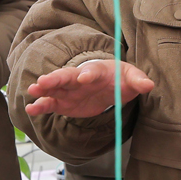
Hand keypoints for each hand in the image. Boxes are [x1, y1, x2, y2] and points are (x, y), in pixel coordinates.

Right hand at [24, 59, 154, 118]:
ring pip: (54, 89)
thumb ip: (139, 81)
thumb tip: (149, 85)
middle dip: (55, 79)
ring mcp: (69, 90)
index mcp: (97, 70)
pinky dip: (42, 106)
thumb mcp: (131, 78)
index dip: (88, 74)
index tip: (83, 78)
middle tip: (43, 82)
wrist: (110, 85)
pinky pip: (51, 104)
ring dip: (43, 90)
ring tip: (32, 92)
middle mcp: (79, 78)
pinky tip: (32, 109)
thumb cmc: (120, 78)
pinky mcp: (64, 103)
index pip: (92, 71)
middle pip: (66, 77)